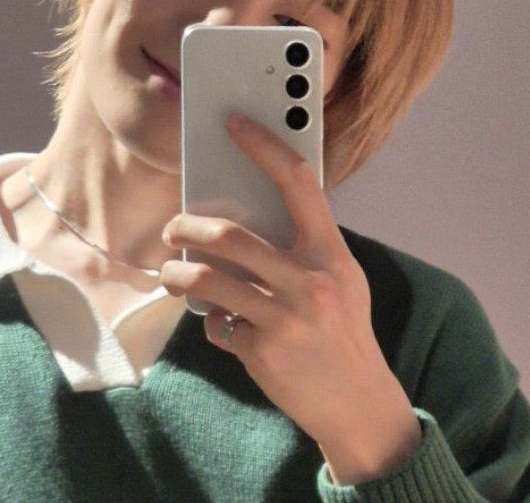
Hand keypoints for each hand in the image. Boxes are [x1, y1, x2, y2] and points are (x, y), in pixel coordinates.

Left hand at [159, 113, 420, 484]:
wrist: (359, 405)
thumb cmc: (343, 330)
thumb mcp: (340, 279)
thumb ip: (302, 247)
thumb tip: (245, 213)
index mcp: (331, 253)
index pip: (297, 182)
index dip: (264, 146)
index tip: (235, 124)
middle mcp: (310, 280)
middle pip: (230, 234)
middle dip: (187, 227)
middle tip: (172, 228)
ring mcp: (285, 317)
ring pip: (206, 278)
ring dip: (177, 273)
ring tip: (170, 273)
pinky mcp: (262, 351)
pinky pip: (216, 324)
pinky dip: (212, 321)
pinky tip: (223, 325)